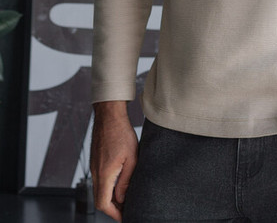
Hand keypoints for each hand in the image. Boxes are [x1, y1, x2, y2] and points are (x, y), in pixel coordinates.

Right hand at [90, 101, 138, 221]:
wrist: (109, 115)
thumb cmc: (121, 133)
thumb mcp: (131, 158)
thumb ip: (126, 181)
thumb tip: (122, 198)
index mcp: (104, 174)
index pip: (103, 204)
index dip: (114, 213)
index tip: (124, 216)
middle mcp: (96, 172)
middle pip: (100, 199)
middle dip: (113, 208)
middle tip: (127, 209)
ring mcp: (94, 166)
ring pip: (99, 190)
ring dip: (110, 197)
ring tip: (125, 197)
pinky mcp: (96, 161)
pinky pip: (100, 180)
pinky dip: (108, 187)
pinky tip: (119, 183)